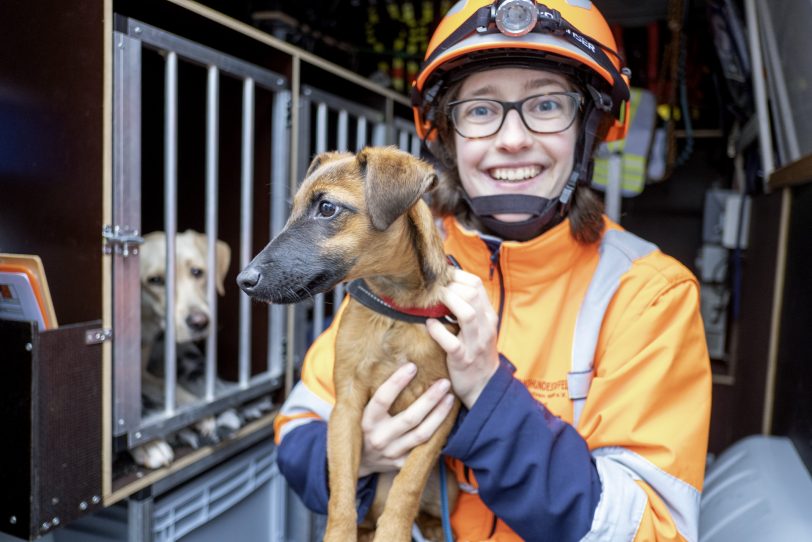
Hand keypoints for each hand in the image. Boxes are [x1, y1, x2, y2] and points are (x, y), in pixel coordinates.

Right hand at [358, 362, 455, 477]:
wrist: (359, 461)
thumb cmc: (364, 426)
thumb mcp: (361, 411)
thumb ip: (375, 394)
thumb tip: (395, 360)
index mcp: (366, 421)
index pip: (382, 399)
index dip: (396, 382)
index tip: (412, 366)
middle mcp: (379, 438)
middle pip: (410, 418)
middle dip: (430, 399)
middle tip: (445, 382)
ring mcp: (392, 453)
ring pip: (422, 434)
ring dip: (439, 415)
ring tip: (451, 398)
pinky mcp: (402, 464)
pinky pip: (425, 449)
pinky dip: (439, 434)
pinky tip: (449, 420)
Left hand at [427, 268, 499, 408]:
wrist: (485, 386)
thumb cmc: (477, 353)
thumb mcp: (479, 328)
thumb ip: (468, 308)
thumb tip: (446, 285)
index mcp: (488, 316)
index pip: (477, 285)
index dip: (456, 276)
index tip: (439, 276)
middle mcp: (485, 327)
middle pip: (472, 294)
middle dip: (450, 286)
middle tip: (432, 288)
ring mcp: (475, 343)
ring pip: (467, 314)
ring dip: (448, 302)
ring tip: (433, 300)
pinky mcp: (463, 360)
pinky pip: (451, 343)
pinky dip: (438, 331)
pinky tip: (429, 325)